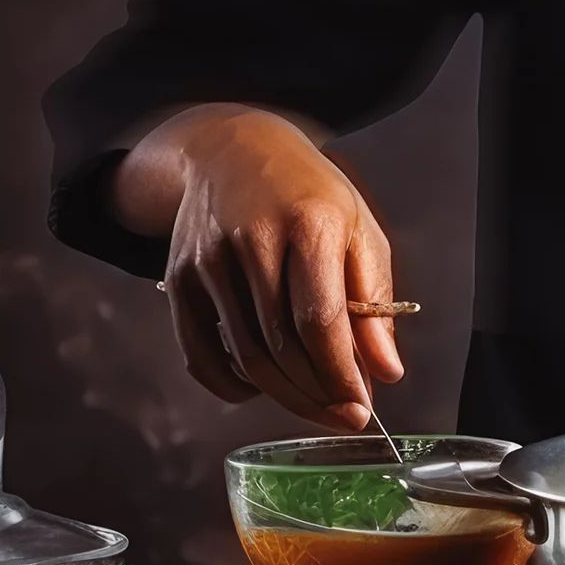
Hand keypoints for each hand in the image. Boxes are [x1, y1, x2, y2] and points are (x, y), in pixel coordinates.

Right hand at [116, 105, 403, 428]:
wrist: (233, 150)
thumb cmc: (308, 195)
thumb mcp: (359, 233)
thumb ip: (374, 303)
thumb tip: (387, 371)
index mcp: (307, 224)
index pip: (320, 321)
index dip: (341, 375)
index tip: (361, 408)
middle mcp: (250, 241)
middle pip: (282, 347)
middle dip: (318, 394)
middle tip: (343, 414)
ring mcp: (208, 261)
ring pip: (246, 357)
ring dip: (285, 396)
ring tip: (315, 403)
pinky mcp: (178, 280)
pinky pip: (200, 356)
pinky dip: (232, 386)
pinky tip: (263, 386)